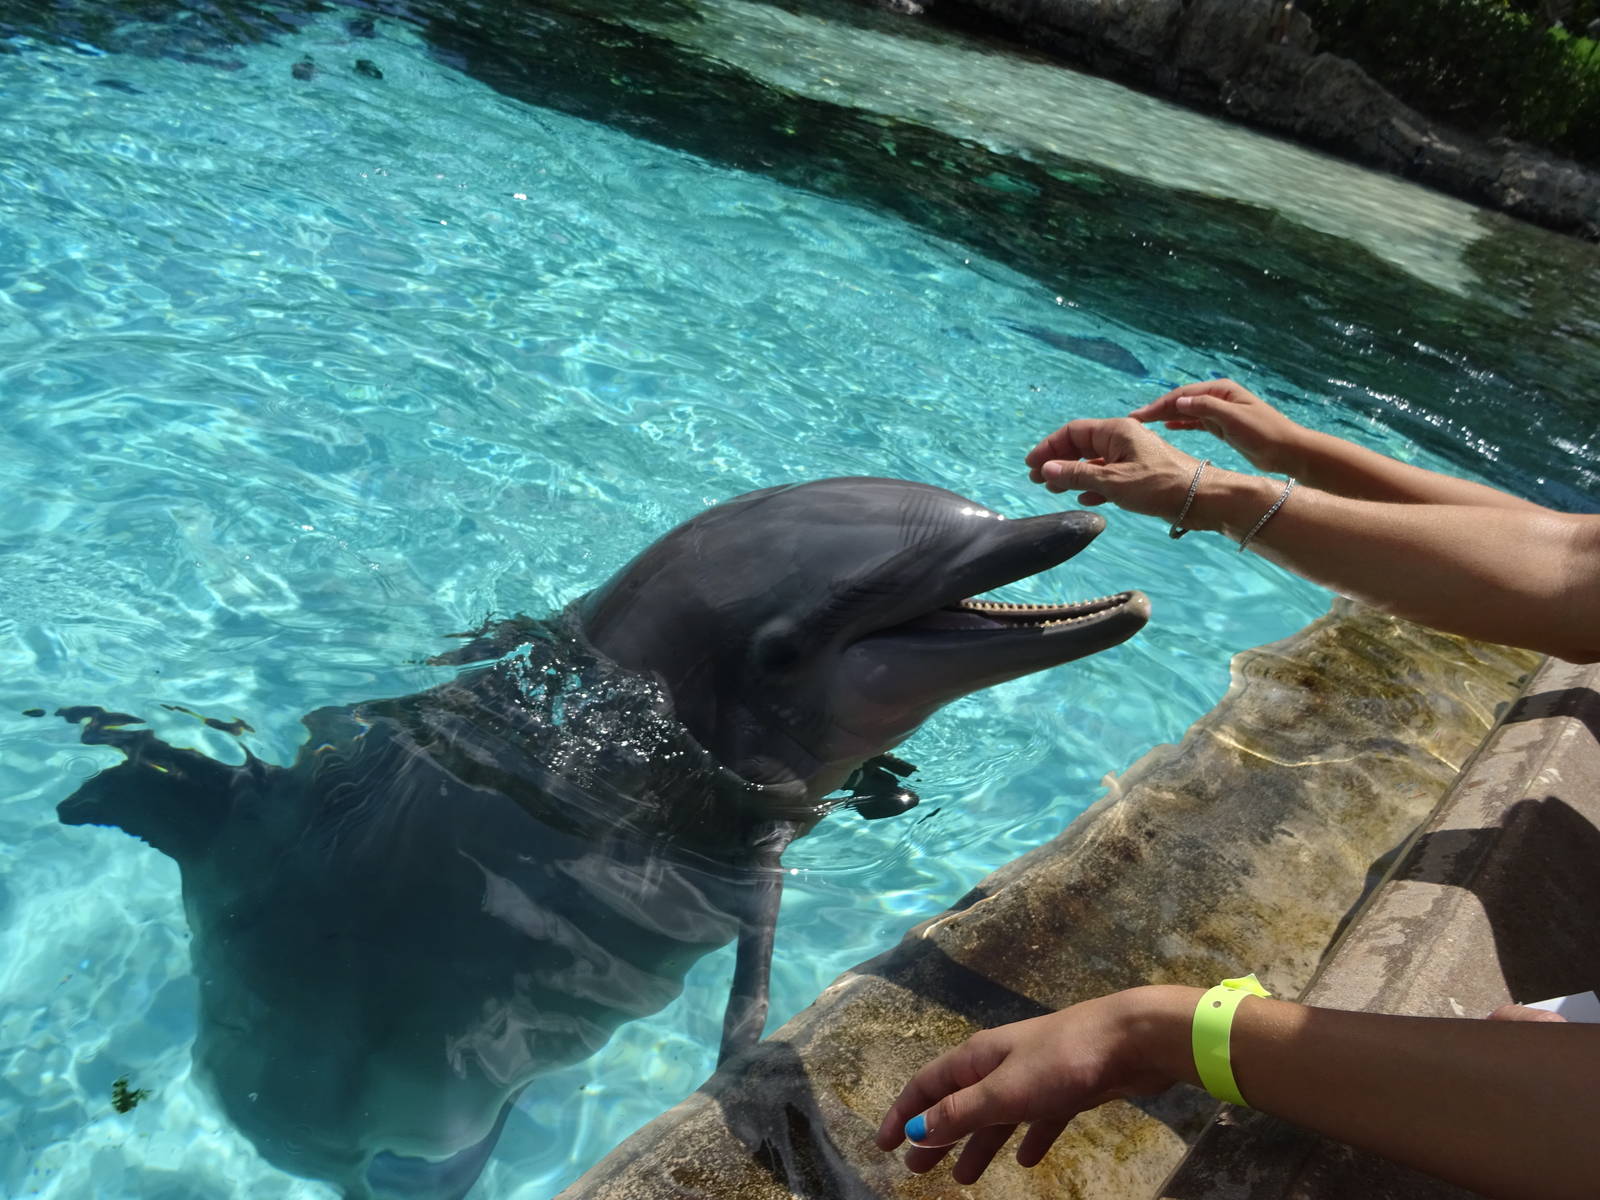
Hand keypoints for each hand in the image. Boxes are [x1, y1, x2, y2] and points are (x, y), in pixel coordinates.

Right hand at [875, 987, 1193, 1183]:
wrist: (1132, 1039)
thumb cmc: (1063, 1061)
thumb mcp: (1005, 1091)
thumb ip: (961, 1112)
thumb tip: (916, 1130)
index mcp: (979, 1057)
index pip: (928, 1084)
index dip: (903, 1113)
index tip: (884, 1145)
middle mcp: (1001, 1063)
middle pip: (958, 1101)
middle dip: (935, 1135)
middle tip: (916, 1171)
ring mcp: (1035, 1074)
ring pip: (995, 1115)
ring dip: (977, 1144)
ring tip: (964, 1179)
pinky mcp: (1068, 1087)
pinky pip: (1037, 1118)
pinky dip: (1027, 1138)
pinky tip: (1027, 1160)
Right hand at [1023, 417, 1203, 522]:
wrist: (1201, 498)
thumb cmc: (1158, 485)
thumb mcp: (1113, 481)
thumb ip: (1078, 475)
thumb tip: (1046, 469)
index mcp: (1116, 431)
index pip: (1072, 432)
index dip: (1049, 447)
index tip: (1031, 466)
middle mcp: (1122, 439)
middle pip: (1081, 445)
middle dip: (1058, 462)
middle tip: (1037, 480)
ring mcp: (1131, 456)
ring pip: (1094, 462)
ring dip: (1073, 475)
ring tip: (1055, 490)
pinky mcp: (1140, 474)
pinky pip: (1109, 475)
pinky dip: (1093, 485)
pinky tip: (1085, 498)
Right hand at [1130, 379, 1307, 476]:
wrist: (1287, 450)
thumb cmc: (1263, 432)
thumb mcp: (1233, 418)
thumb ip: (1205, 408)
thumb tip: (1177, 401)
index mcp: (1220, 390)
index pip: (1182, 394)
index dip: (1159, 404)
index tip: (1138, 415)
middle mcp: (1218, 397)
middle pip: (1182, 401)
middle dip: (1158, 410)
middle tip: (1134, 420)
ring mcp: (1220, 411)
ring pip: (1186, 411)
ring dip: (1166, 417)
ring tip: (1144, 424)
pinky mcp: (1222, 426)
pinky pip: (1195, 421)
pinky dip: (1180, 423)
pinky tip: (1166, 428)